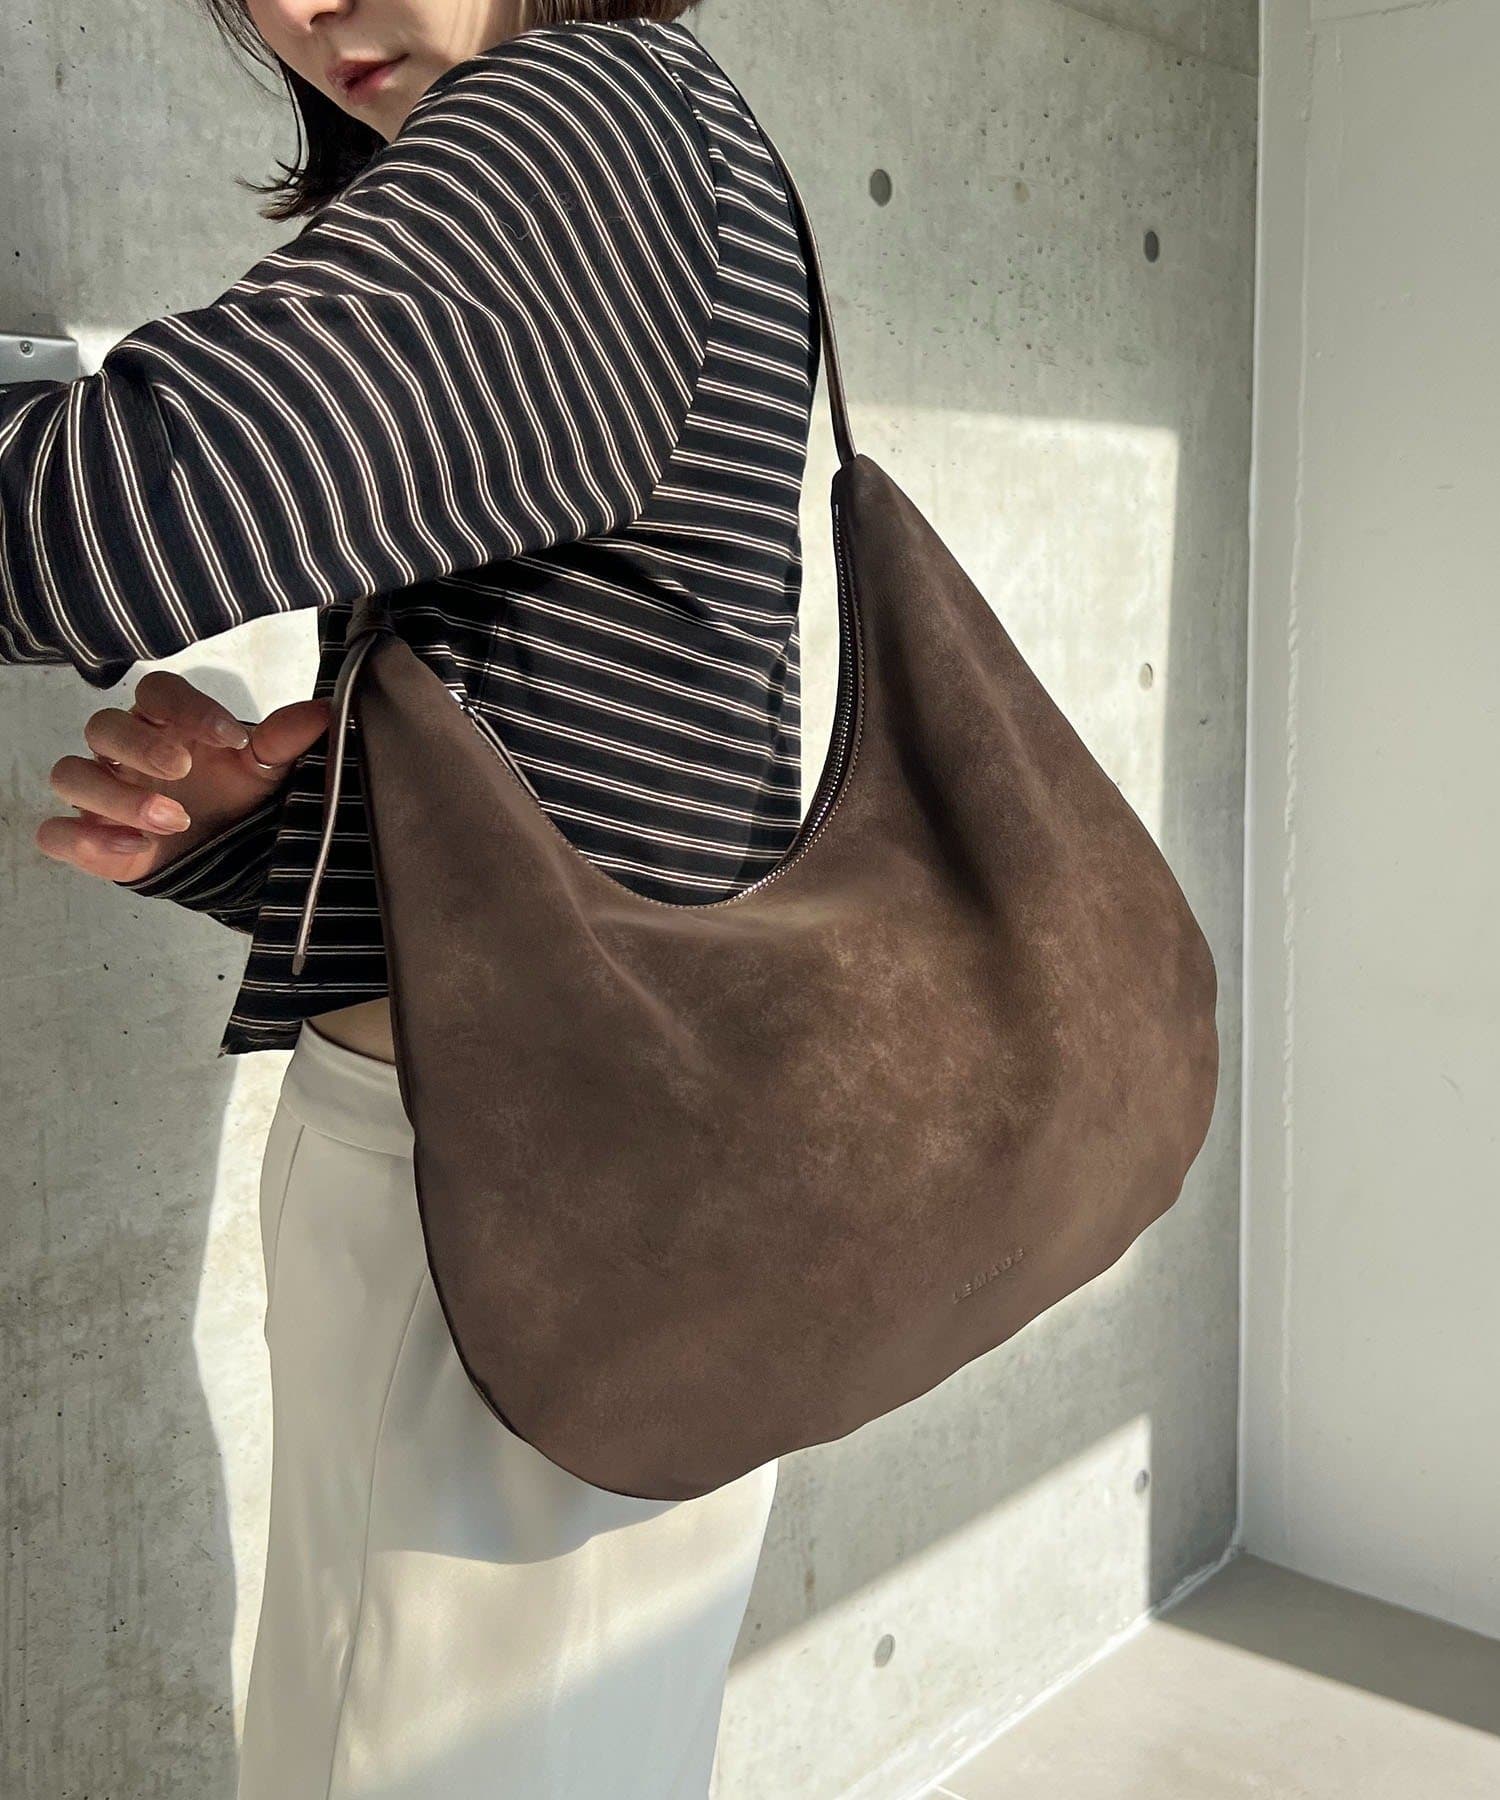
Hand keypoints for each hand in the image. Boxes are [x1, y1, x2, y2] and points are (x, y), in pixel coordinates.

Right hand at [36, 669, 332, 885]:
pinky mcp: (88, 837)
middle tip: (184, 771)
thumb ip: (284, 740)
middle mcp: (125, 751)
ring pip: (71, 774)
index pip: (156, 691)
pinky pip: (55, 831)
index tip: (229, 736)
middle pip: (103, 726)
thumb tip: (322, 712)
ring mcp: (100, 792)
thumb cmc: (236, 795)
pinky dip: (83, 840)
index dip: (185, 707)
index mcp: (166, 722)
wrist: (226, 852)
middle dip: (141, 747)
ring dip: (116, 797)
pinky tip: (135, 849)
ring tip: (172, 820)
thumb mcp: (265, 769)